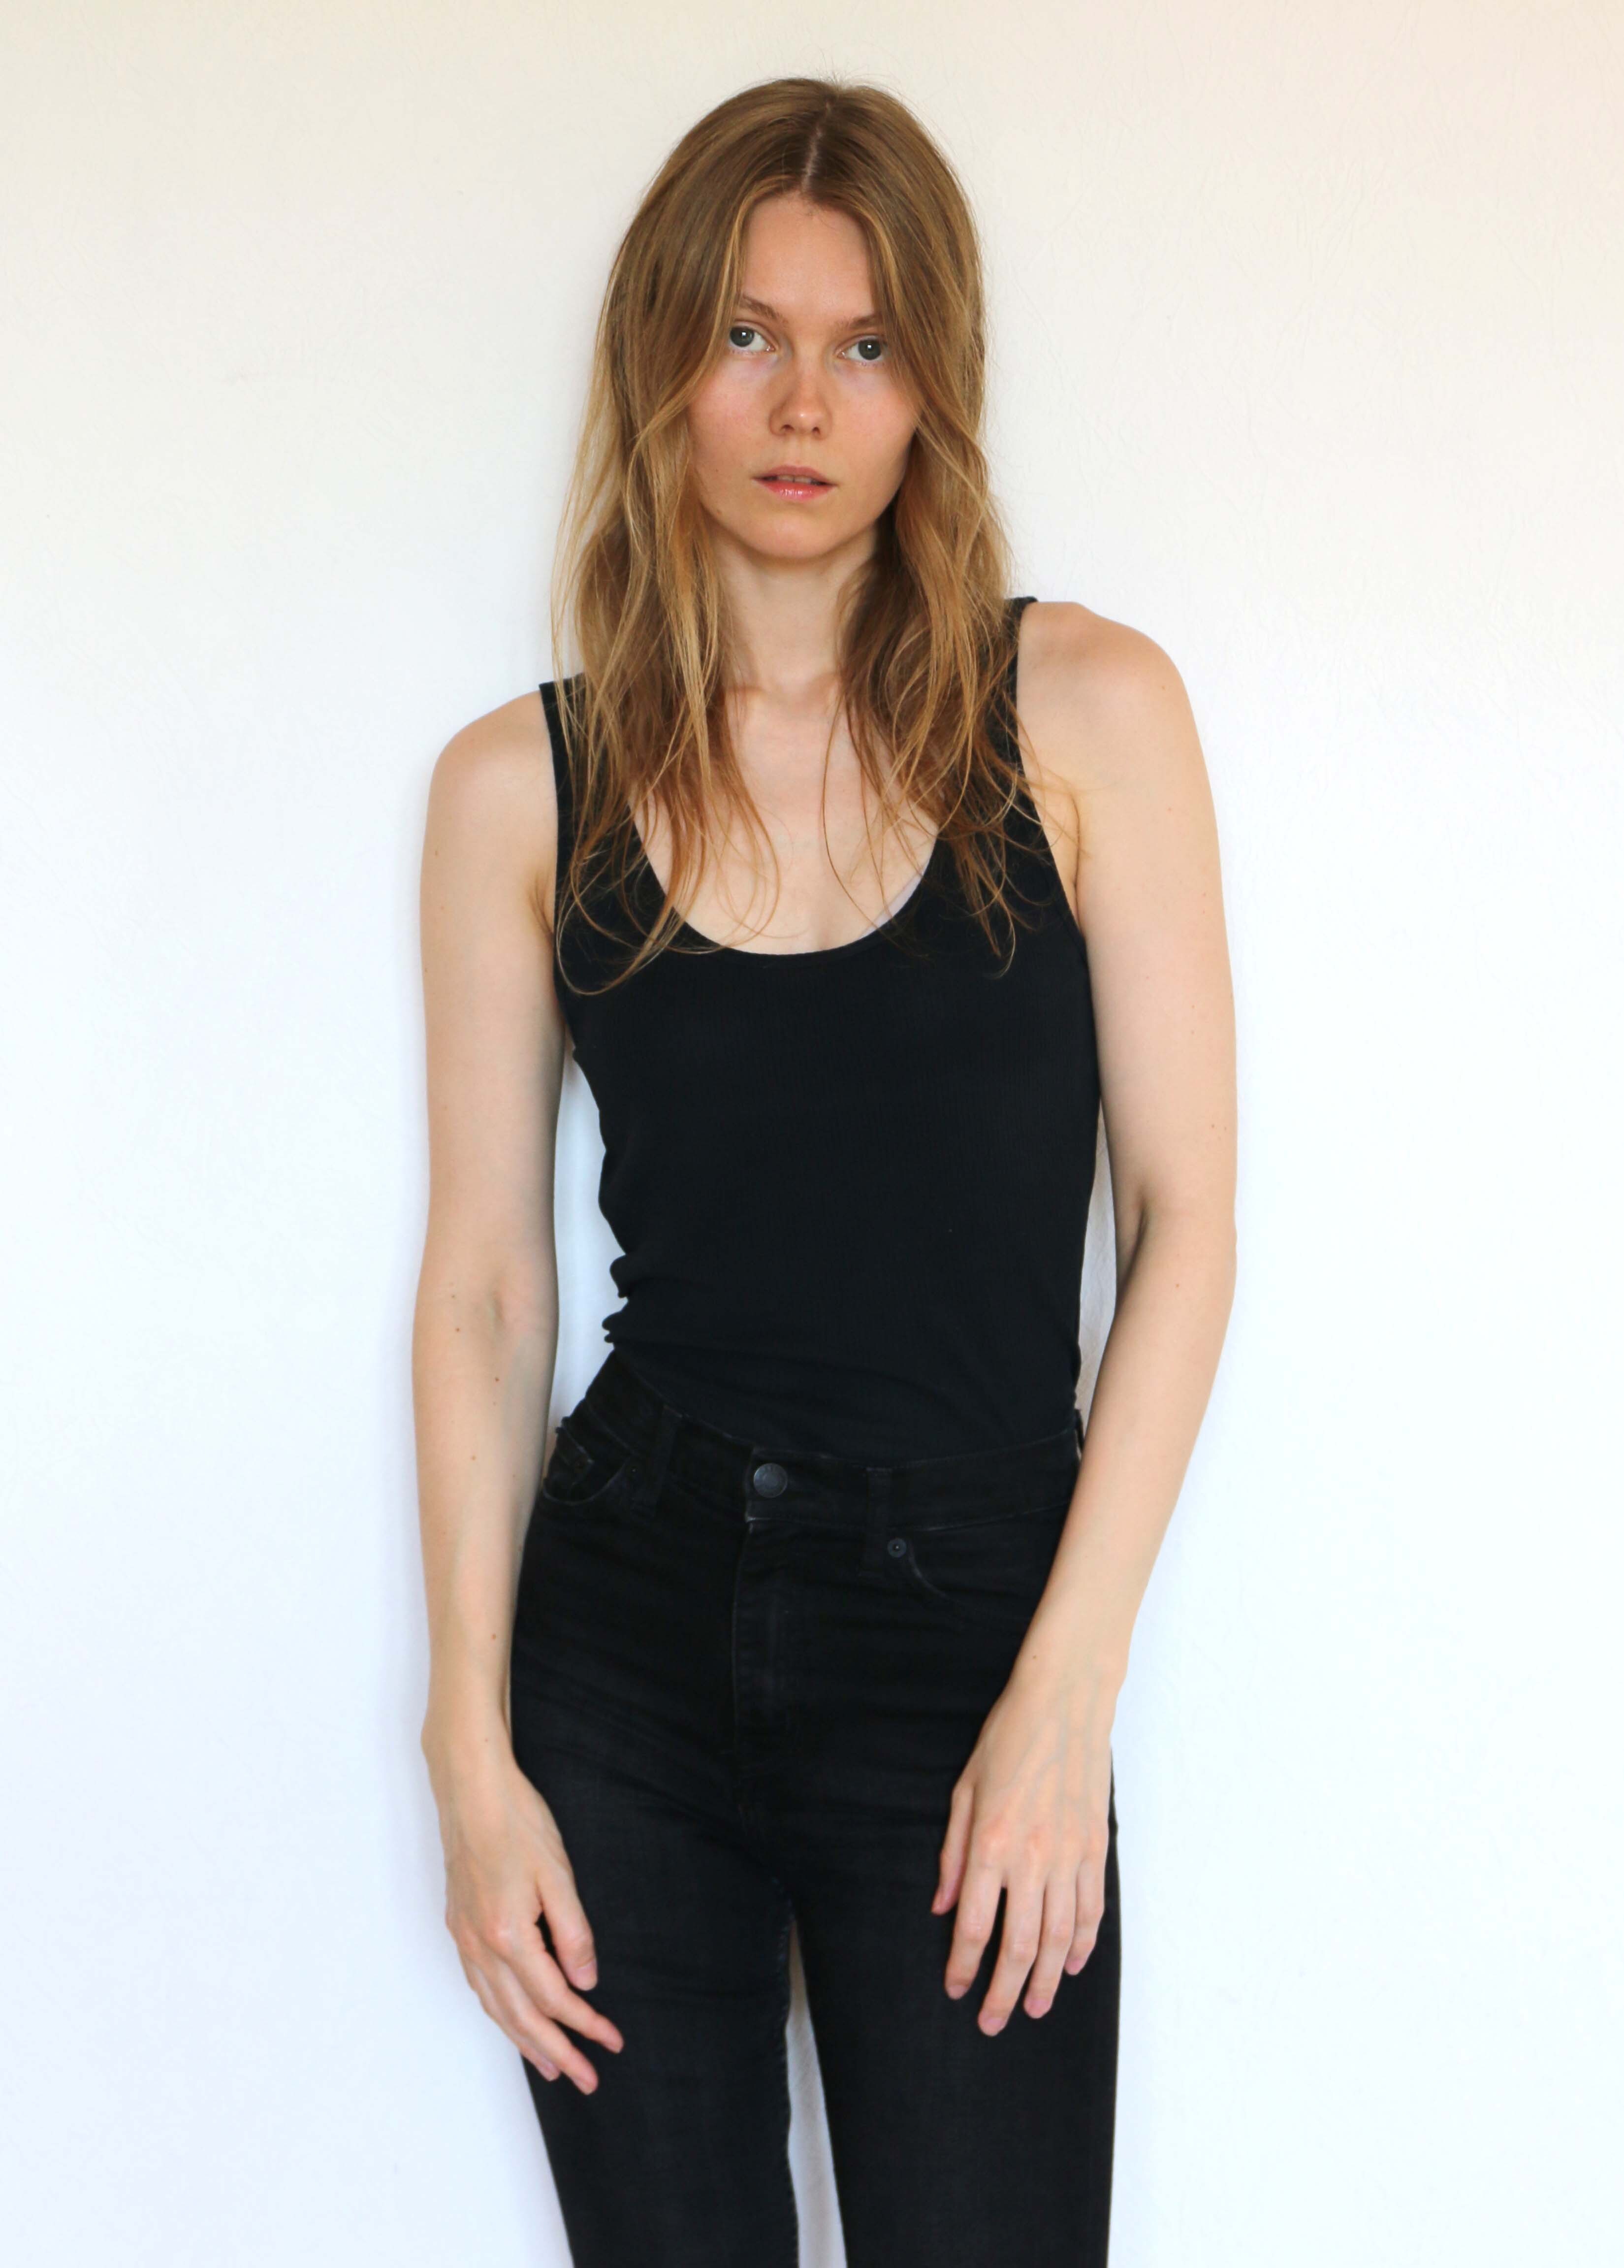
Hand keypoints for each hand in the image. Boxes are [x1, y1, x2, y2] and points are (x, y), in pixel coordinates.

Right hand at [426, 1735, 623, 2090]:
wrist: (471, 1791)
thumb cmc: (517, 1823)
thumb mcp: (558, 1875)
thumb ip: (574, 1933)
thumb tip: (586, 1982)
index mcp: (509, 1936)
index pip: (555, 1998)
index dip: (586, 2025)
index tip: (612, 2042)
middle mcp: (481, 1946)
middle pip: (524, 2016)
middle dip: (558, 2051)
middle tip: (586, 2081)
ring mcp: (465, 1939)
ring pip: (497, 2008)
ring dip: (525, 2041)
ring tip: (550, 2066)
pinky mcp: (459, 1927)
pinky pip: (480, 1987)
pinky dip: (499, 2013)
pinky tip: (512, 2019)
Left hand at [932, 1659, 1115, 2032]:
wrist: (1063, 1701)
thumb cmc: (1007, 1738)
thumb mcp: (963, 1789)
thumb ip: (952, 1854)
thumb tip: (941, 1908)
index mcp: (990, 1844)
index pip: (974, 1927)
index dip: (964, 1967)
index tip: (956, 1991)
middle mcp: (1032, 1858)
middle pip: (1019, 1946)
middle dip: (1004, 1991)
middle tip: (994, 2023)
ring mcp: (1069, 1855)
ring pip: (1060, 1937)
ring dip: (1047, 1980)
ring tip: (1035, 2007)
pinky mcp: (1096, 1847)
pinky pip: (1091, 1908)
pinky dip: (1084, 1943)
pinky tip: (1073, 1963)